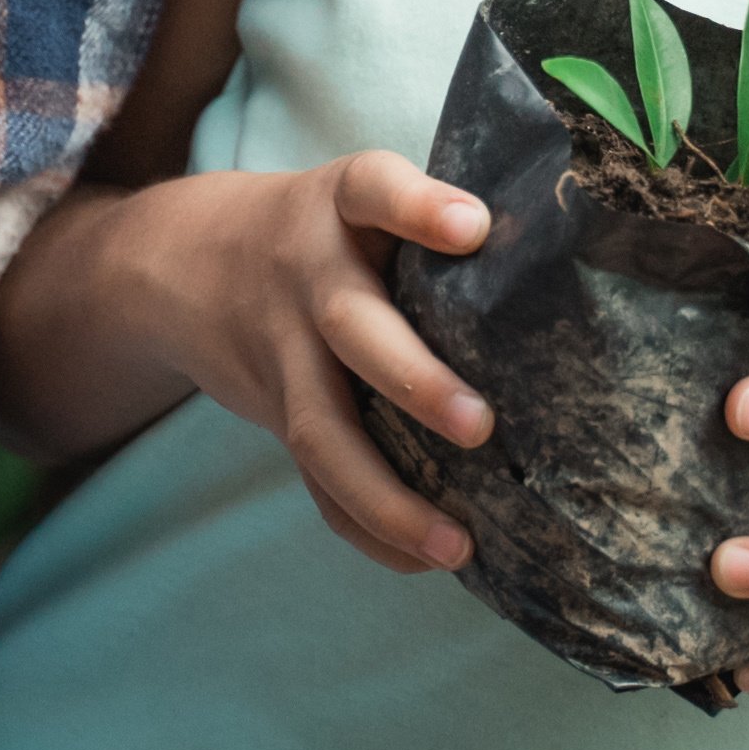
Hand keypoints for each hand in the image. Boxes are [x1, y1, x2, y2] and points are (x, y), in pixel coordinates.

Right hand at [146, 153, 496, 574]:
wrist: (183, 258)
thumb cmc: (325, 230)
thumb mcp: (360, 197)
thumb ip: (432, 218)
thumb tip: (564, 253)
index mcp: (339, 207)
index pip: (374, 189)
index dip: (416, 208)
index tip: (471, 227)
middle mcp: (307, 276)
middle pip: (351, 326)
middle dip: (413, 380)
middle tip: (482, 426)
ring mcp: (285, 350)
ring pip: (323, 430)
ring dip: (387, 496)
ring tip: (459, 546)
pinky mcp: (278, 412)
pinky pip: (314, 480)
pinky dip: (367, 527)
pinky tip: (426, 560)